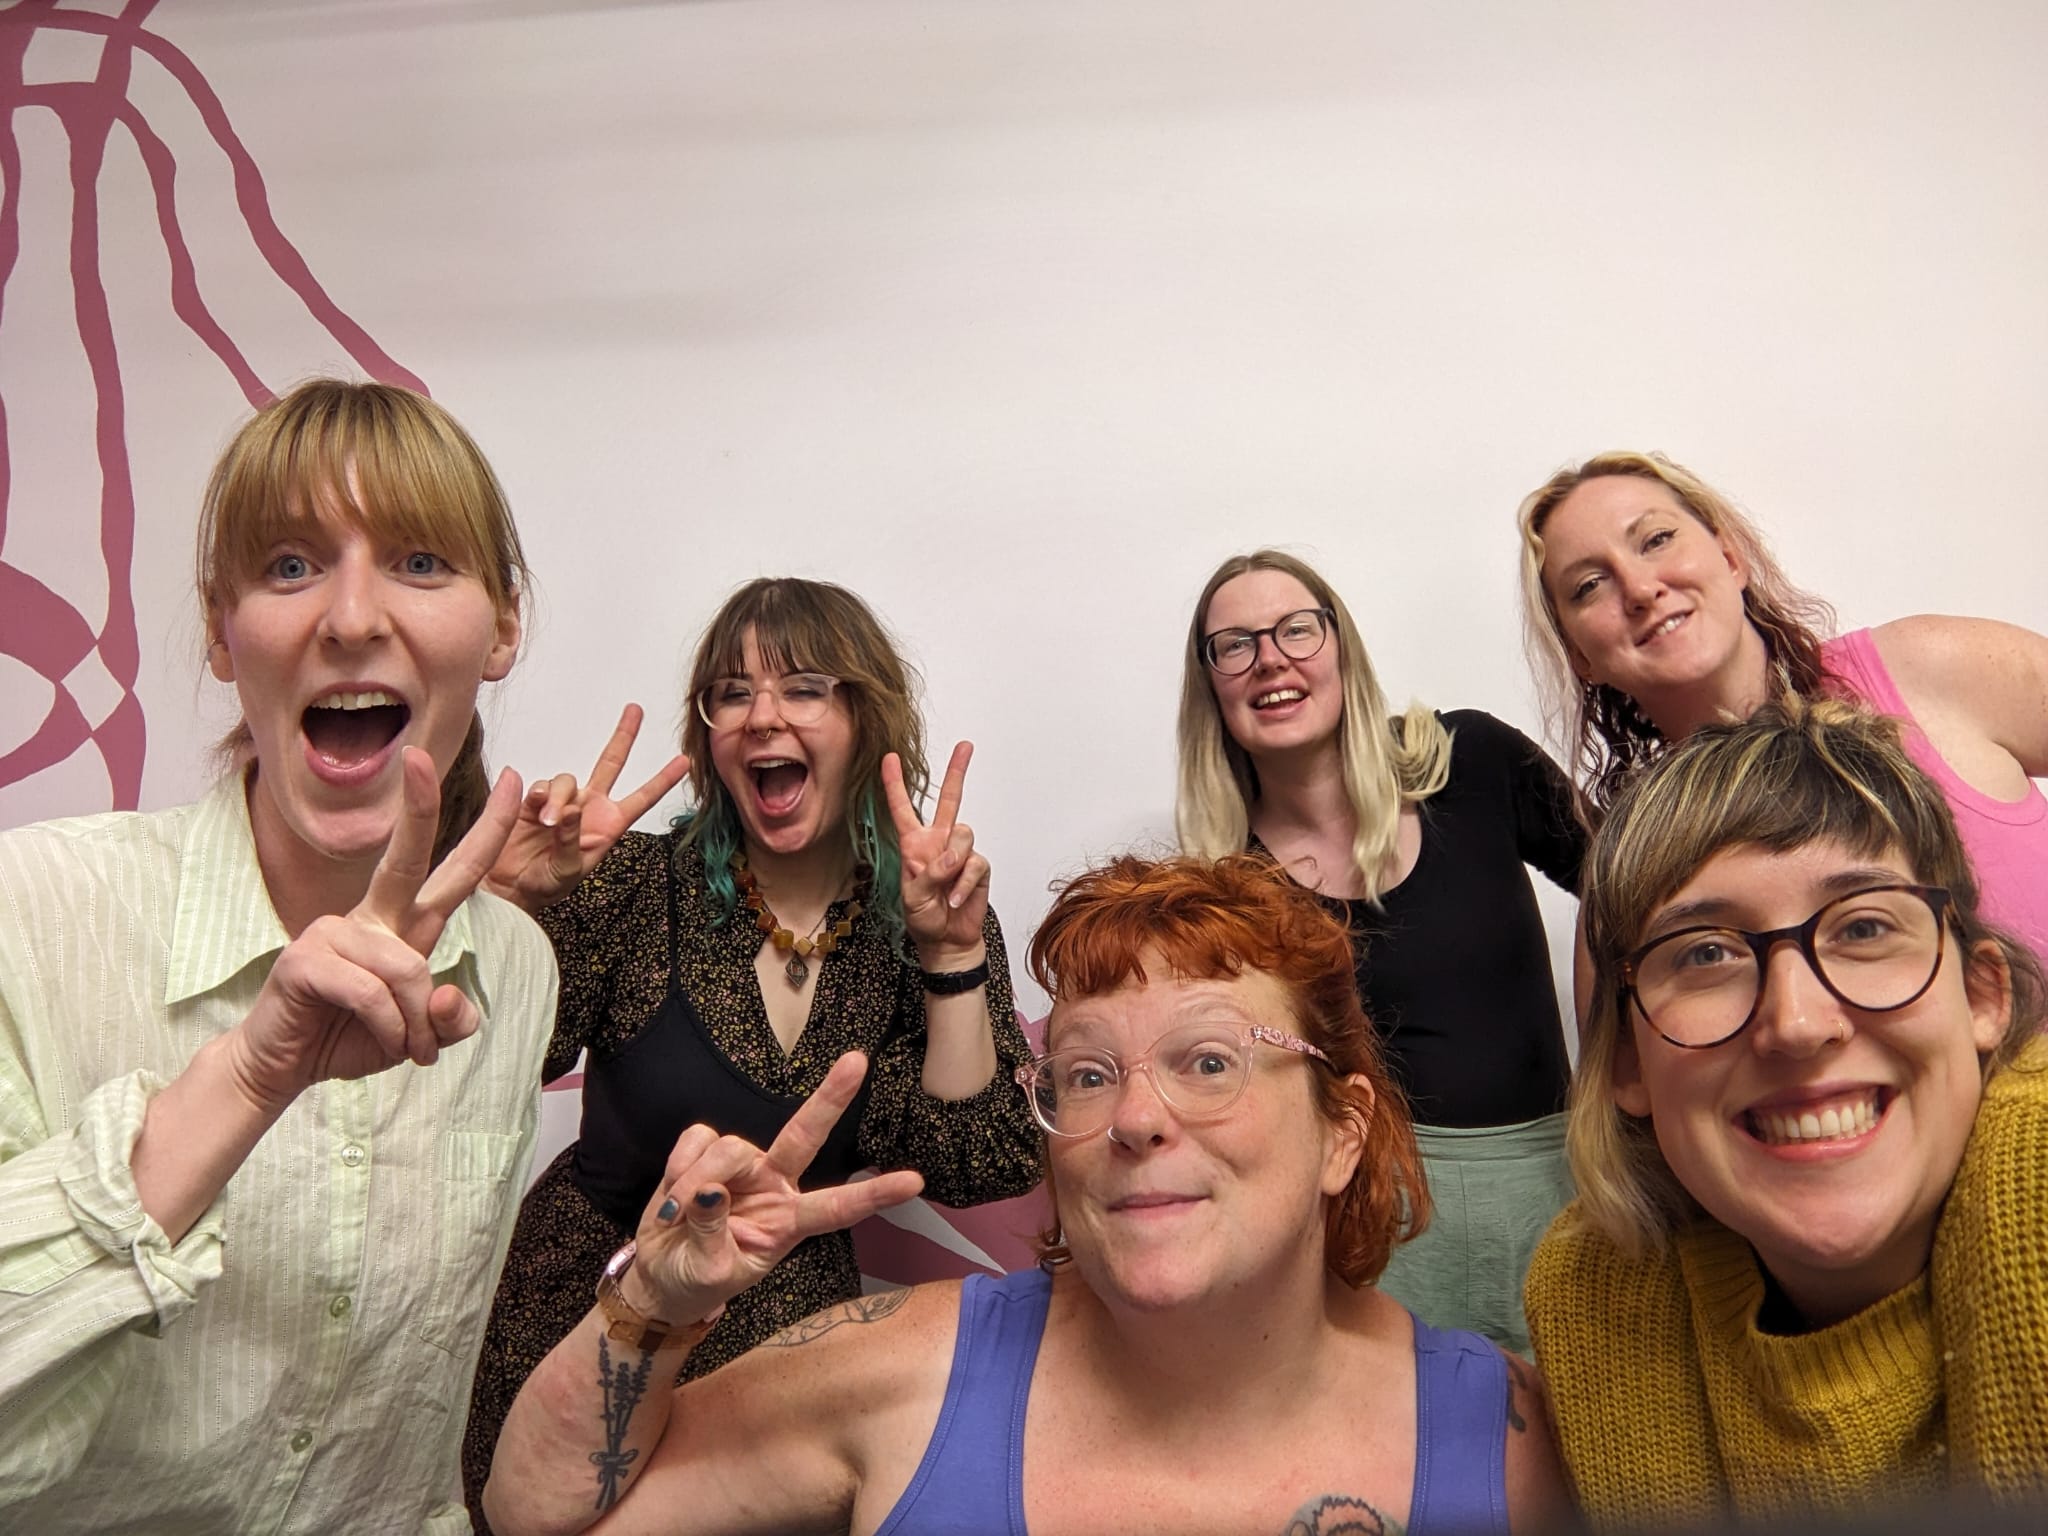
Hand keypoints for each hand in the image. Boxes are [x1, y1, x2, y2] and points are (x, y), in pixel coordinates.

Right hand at [225, 748, 523, 1112]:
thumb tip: (445, 996)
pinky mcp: (305, 959)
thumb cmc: (350, 1038)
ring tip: (406, 1047)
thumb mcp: (421, 1036)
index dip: (488, 830)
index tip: (516, 782)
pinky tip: (381, 1041)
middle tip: (420, 756)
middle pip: (405, 859)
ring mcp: (333, 933)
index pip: (455, 871)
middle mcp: (371, 918)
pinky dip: (389, 1029)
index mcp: (403, 925)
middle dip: (419, 807)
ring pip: (407, 969)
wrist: (283, 1067)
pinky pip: (371, 994)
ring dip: (415, 1023)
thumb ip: (450, 1019)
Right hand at [483, 703, 687, 912]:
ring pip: (567, 779)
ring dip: (559, 797)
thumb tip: (571, 810)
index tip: (684, 761)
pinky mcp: (536, 799)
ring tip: (546, 823)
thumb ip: (572, 839)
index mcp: (609, 825)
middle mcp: (590, 806)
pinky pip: (541, 785)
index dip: (662, 780)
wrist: (512, 886)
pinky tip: (535, 812)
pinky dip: (539, 796)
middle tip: (635, 710)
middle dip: (624, 735)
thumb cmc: (546, 883)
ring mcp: (563, 800)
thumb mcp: (568, 870)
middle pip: (611, 763)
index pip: (642, 798)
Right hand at [627, 1052, 923, 1322]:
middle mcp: (774, 1186)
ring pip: (731, 1147)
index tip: (915, 1182)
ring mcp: (743, 1167)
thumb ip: (713, 1234)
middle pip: (806, 1136)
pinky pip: (698, 1139)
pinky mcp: (708, 1152)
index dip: (874, 1194)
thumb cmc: (696, 1280)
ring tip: (675, 1216)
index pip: (837, 1208)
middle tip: (858, 1061)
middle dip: (831, 1098)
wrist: (658, 1276)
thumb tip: (710, 1191)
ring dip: (695, 1180)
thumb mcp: (709, 1275)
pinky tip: (670, 1194)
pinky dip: (679, 1166)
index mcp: (788, 1223)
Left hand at [883, 741, 989, 968]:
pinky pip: (975, 863)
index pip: (903, 809)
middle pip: (949, 799)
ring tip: (946, 887)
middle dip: (957, 771)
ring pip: (964, 833)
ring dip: (953, 861)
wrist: (947, 940)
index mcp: (914, 844)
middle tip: (965, 746)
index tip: (889, 758)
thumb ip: (928, 874)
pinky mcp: (978, 866)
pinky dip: (964, 883)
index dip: (894, 784)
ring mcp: (960, 852)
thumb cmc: (923, 917)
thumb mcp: (912, 897)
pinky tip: (956, 899)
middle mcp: (938, 842)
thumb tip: (952, 857)